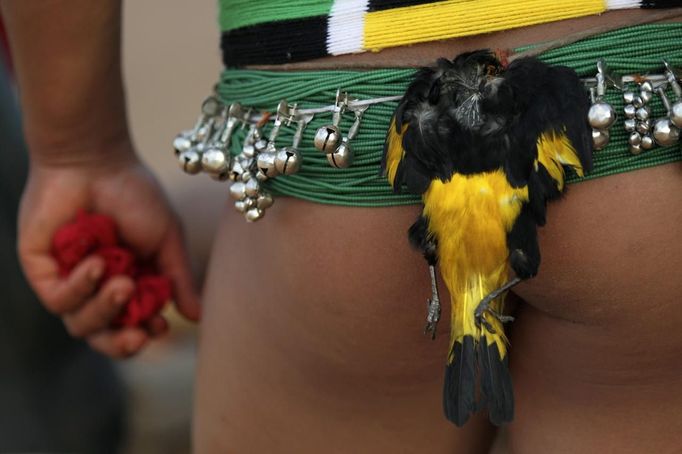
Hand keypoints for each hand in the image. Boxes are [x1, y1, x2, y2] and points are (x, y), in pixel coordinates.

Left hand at [17, 148, 199, 357]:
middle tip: (138, 337)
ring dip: (105, 310)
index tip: (159, 328)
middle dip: (120, 343)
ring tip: (123, 285)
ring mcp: (67, 279)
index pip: (132, 323)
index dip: (143, 333)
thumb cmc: (134, 193)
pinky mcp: (42, 270)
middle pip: (102, 335)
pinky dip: (80, 287)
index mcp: (129, 280)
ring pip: (80, 323)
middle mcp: (97, 286)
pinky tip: (95, 263)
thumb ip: (178, 279)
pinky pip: (58, 300)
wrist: (95, 160)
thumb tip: (196, 317)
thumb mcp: (167, 240)